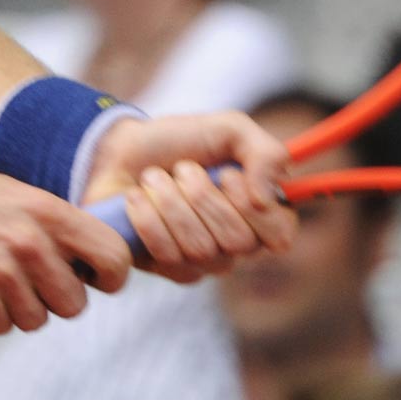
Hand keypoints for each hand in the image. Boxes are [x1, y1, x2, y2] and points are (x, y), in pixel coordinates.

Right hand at [0, 163, 133, 333]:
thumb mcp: (15, 193)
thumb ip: (56, 222)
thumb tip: (94, 259)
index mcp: (47, 210)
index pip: (113, 256)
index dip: (111, 276)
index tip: (98, 280)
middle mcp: (29, 242)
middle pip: (75, 303)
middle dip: (57, 299)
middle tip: (33, 281)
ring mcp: (0, 273)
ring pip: (38, 320)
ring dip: (21, 308)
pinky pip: (2, 326)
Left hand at [81, 112, 295, 281]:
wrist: (120, 150)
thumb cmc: (181, 141)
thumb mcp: (231, 129)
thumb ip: (266, 153)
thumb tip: (267, 197)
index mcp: (261, 214)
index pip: (280, 236)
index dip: (255, 209)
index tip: (228, 174)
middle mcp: (238, 246)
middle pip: (238, 242)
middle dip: (203, 196)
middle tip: (183, 168)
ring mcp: (203, 263)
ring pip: (200, 249)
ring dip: (171, 201)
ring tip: (154, 177)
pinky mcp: (167, 270)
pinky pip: (167, 256)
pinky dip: (148, 218)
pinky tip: (136, 198)